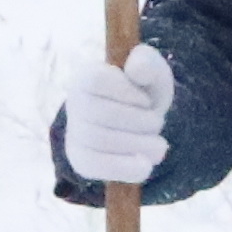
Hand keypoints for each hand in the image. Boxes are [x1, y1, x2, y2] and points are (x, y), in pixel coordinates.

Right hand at [63, 43, 173, 184]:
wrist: (141, 124)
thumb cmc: (144, 93)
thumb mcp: (153, 72)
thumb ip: (148, 63)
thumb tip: (136, 67)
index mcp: (86, 76)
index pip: (96, 80)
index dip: (125, 92)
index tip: (145, 100)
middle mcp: (74, 104)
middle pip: (100, 113)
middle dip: (139, 121)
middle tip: (157, 123)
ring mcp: (74, 133)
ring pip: (99, 140)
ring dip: (138, 143)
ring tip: (157, 144)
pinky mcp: (81, 160)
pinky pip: (95, 166)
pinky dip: (124, 167)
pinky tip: (145, 165)